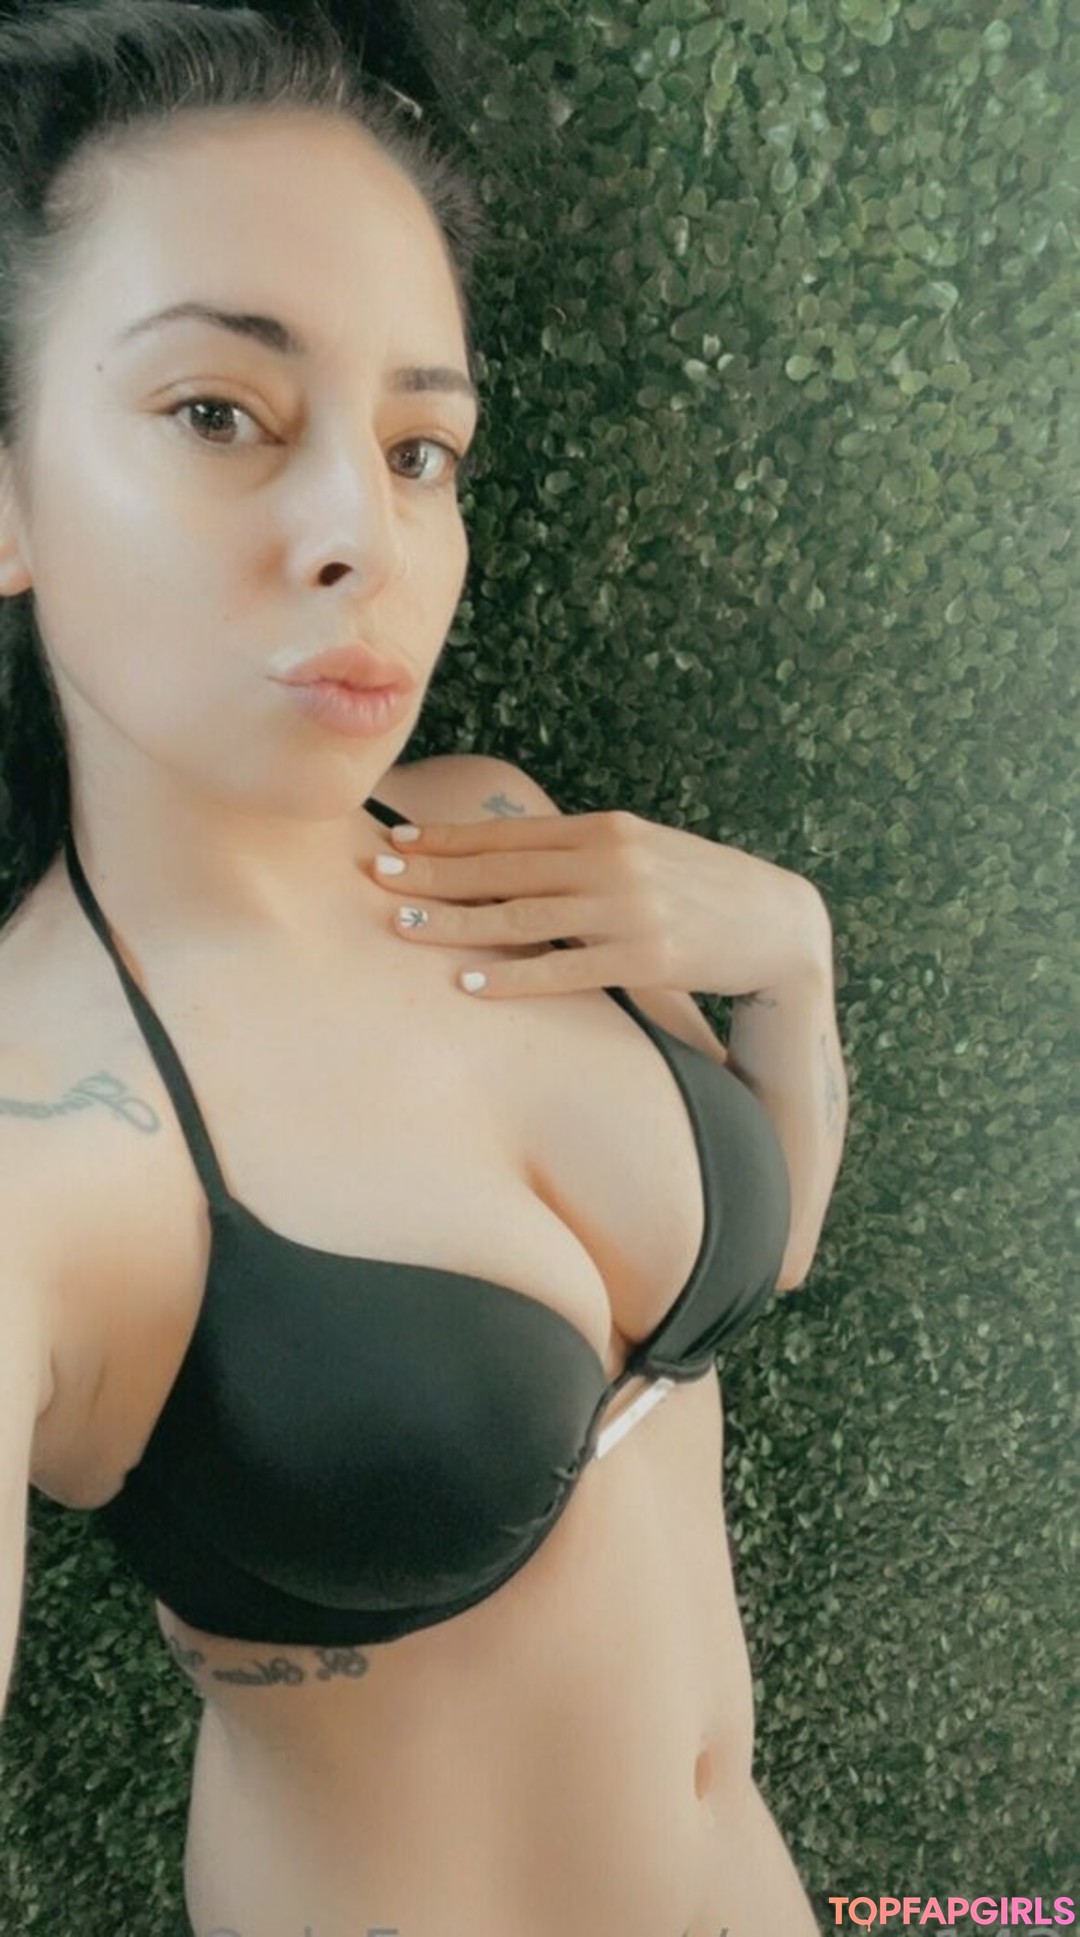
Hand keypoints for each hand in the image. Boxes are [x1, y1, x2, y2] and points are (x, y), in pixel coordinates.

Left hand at [368, 808, 827, 1000]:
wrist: (782, 925)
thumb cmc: (703, 890)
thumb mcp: (644, 853)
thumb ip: (585, 853)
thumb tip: (515, 858)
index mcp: (607, 830)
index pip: (510, 835)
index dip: (447, 840)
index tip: (395, 843)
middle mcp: (612, 861)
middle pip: (502, 870)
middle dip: (432, 875)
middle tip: (374, 878)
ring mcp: (629, 910)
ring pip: (522, 917)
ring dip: (455, 922)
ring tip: (401, 926)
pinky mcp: (647, 958)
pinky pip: (565, 970)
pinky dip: (513, 976)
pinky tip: (469, 980)